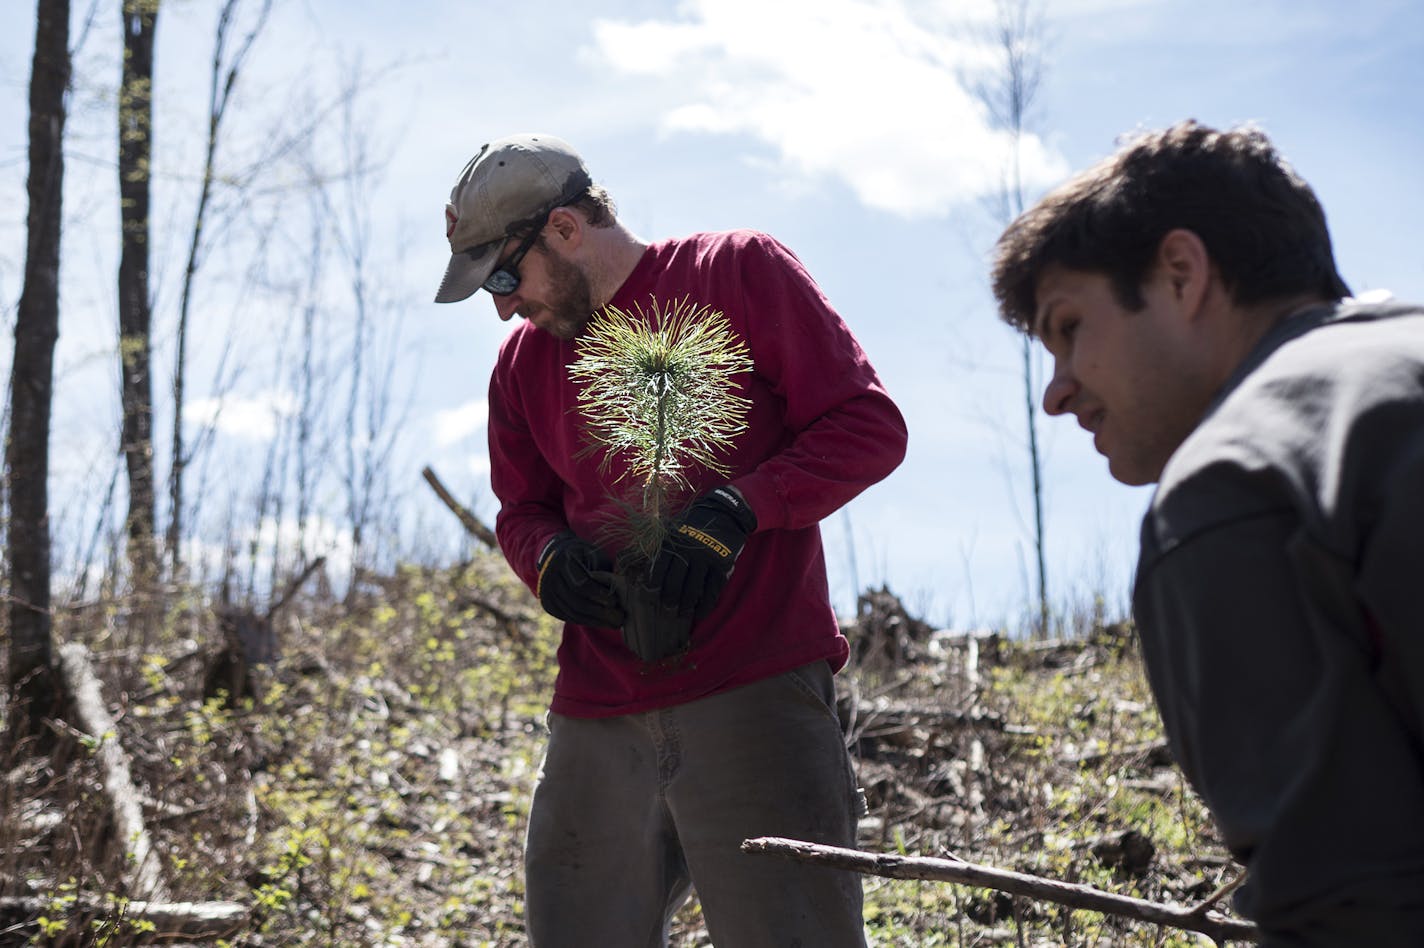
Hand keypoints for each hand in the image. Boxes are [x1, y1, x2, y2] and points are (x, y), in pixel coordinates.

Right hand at [535, 532, 625, 627]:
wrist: (556, 556)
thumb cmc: (583, 555)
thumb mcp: (594, 555)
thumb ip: (603, 571)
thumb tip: (619, 591)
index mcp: (563, 562)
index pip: (580, 585)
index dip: (599, 595)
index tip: (615, 601)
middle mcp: (549, 578)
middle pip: (577, 603)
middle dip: (600, 613)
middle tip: (620, 618)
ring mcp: (546, 593)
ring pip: (573, 613)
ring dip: (596, 621)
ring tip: (615, 623)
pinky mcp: (548, 605)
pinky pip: (568, 617)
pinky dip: (587, 622)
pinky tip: (602, 623)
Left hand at [649, 486, 756, 618]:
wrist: (725, 512)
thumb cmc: (694, 525)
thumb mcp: (675, 530)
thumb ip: (663, 548)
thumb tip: (644, 569)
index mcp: (674, 542)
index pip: (659, 568)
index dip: (652, 585)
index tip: (649, 597)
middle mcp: (688, 551)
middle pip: (675, 582)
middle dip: (669, 600)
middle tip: (666, 611)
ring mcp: (706, 558)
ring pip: (694, 589)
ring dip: (686, 606)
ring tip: (682, 615)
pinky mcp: (722, 564)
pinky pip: (713, 590)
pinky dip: (706, 605)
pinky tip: (700, 613)